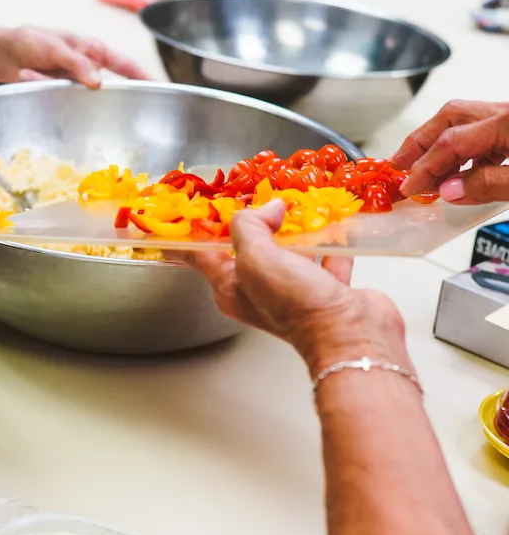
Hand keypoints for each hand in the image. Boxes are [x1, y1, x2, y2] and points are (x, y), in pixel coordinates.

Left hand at [0, 26, 148, 87]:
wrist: (1, 52)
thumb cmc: (30, 41)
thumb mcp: (55, 48)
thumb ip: (77, 64)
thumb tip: (99, 82)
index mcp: (92, 49)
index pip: (125, 65)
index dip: (143, 77)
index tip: (157, 90)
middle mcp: (86, 64)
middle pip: (104, 84)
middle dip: (96, 93)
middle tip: (92, 101)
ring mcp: (73, 78)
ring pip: (76, 92)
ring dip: (53, 85)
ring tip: (31, 72)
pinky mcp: (58, 88)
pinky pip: (57, 94)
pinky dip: (41, 85)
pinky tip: (25, 74)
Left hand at [180, 201, 404, 372]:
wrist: (350, 334)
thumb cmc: (296, 304)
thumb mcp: (255, 257)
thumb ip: (250, 227)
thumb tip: (266, 209)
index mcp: (231, 287)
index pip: (200, 257)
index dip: (191, 236)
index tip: (184, 218)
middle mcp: (259, 292)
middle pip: (248, 250)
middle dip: (251, 224)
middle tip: (254, 200)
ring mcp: (293, 293)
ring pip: (288, 253)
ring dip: (293, 231)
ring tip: (296, 207)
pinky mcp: (326, 291)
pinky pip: (324, 261)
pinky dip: (329, 244)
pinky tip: (333, 227)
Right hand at [393, 100, 508, 203]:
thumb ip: (488, 185)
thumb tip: (450, 190)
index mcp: (507, 123)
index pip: (451, 142)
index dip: (424, 167)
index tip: (410, 186)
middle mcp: (506, 114)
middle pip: (450, 118)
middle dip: (418, 143)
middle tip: (399, 164)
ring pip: (463, 121)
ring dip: (437, 145)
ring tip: (424, 170)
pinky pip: (480, 131)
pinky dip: (460, 148)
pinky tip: (457, 168)